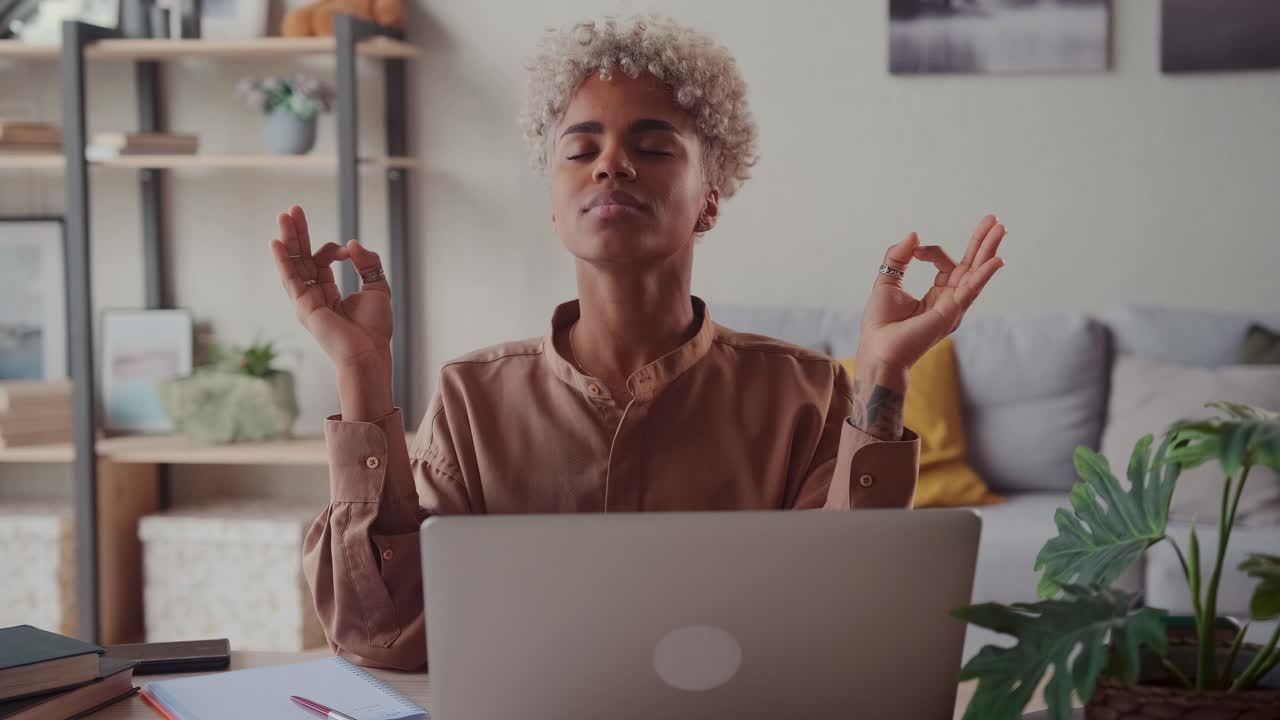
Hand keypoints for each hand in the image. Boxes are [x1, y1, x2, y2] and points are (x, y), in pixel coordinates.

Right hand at [268, 205, 392, 371]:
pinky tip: (277, 243)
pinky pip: (290, 279)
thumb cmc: (375, 329)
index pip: (322, 260)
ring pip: (294, 264)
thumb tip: (353, 244)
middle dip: (298, 233)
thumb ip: (367, 263)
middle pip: (301, 257)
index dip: (334, 249)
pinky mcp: (304, 306)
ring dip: (289, 239)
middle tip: (292, 210)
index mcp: (329, 292)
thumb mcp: (378, 288)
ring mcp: (306, 300)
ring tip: (284, 216)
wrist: (369, 353)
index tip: (349, 251)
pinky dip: (283, 261)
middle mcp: (314, 295)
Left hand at [858, 214, 1006, 371]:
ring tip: (1000, 228)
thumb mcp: (887, 281)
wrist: (877, 351)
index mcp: (937, 296)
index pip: (946, 265)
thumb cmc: (881, 325)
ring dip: (987, 250)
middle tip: (995, 220)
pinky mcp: (950, 314)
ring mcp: (953, 308)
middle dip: (982, 243)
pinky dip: (983, 274)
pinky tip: (996, 259)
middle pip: (971, 267)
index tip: (914, 252)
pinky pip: (970, 290)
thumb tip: (914, 235)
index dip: (932, 252)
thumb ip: (898, 257)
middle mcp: (950, 302)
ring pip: (975, 274)